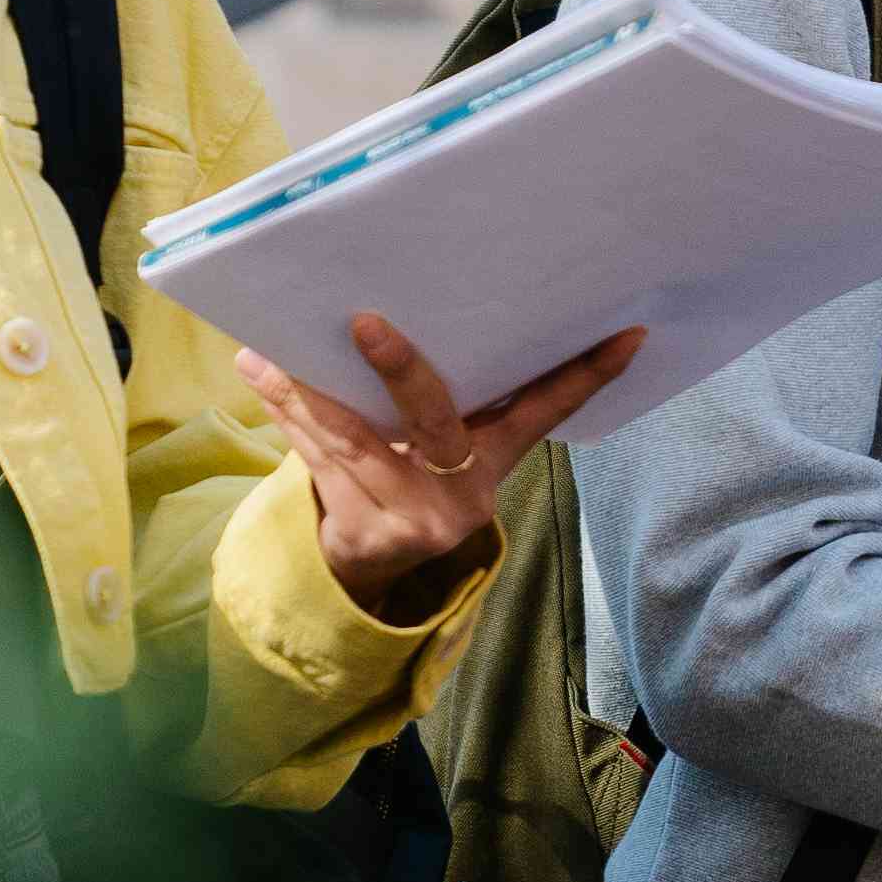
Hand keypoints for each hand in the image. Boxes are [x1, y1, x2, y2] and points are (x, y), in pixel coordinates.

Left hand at [236, 315, 649, 615]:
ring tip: (277, 340)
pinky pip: (314, 457)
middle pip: (434, 423)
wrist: (374, 567)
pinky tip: (257, 364)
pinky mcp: (358, 530)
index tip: (624, 334)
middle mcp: (459, 493)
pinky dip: (284, 407)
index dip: (587, 374)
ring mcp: (407, 516)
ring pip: (354, 439)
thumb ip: (479, 397)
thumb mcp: (461, 448)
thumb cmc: (419, 478)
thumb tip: (509, 314)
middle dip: (402, 373)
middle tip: (368, 324)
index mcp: (493, 461)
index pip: (547, 410)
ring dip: (311, 387)